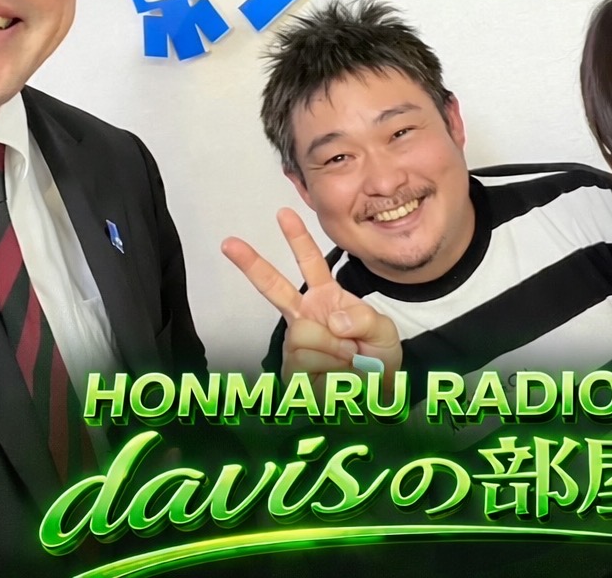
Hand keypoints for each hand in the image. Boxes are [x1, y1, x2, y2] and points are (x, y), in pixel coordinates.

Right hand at [222, 208, 402, 381]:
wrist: (375, 398)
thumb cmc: (377, 362)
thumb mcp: (383, 331)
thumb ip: (364, 317)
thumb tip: (332, 318)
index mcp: (326, 300)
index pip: (311, 264)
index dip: (298, 239)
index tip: (284, 214)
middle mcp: (305, 317)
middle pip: (273, 286)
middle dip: (251, 263)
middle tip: (229, 242)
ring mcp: (295, 342)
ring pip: (303, 332)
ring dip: (334, 347)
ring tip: (349, 358)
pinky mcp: (291, 368)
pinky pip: (305, 357)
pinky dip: (329, 365)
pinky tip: (336, 373)